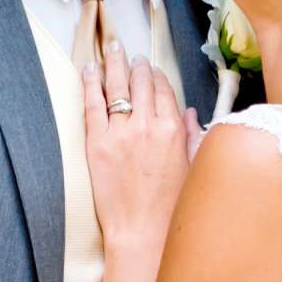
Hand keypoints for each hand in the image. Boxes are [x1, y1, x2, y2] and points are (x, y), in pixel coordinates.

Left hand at [79, 54, 196, 250]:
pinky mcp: (97, 144)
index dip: (157, 76)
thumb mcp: (191, 167)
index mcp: (173, 129)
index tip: (152, 70)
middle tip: (131, 55)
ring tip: (112, 50)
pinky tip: (90, 70)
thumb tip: (189, 113)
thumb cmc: (171, 206)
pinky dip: (91, 84)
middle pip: (141, 83)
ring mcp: (120, 133)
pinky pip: (92, 106)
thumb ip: (190, 135)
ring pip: (117, 87)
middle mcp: (147, 125)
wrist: (142, 231)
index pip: (164, 90)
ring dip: (114, 64)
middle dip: (136, 66)